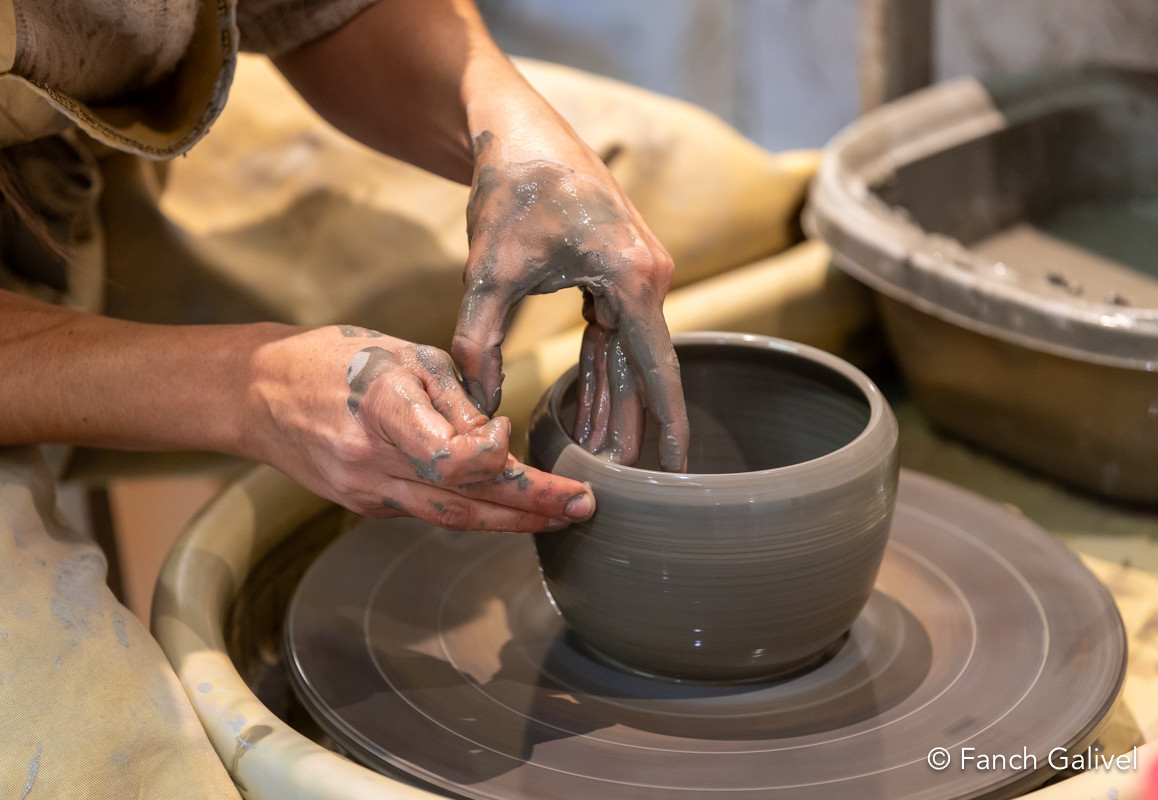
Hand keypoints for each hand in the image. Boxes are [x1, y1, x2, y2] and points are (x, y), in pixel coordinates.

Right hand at [248, 325, 594, 530]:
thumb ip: (455, 399)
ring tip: (560, 518)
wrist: (257, 394)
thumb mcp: (403, 355)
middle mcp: (371, 463)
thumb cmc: (334, 358)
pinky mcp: (363, 506)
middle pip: (463, 501)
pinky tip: (507, 507)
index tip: (509, 432)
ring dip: (511, 523)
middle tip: (583, 506)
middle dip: (531, 506)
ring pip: (450, 520)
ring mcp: (364, 492)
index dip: (493, 455)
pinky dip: (472, 511)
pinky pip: (427, 514)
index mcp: (382, 410)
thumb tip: (499, 442)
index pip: (451, 459)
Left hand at [453, 131, 688, 470]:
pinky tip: (590, 413)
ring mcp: (635, 275)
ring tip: (600, 458)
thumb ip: (481, 343)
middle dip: (631, 426)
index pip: (659, 368)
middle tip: (619, 481)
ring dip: (612, 403)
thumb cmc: (512, 192)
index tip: (678, 471)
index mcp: (633, 278)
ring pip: (626, 356)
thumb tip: (479, 407)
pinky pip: (611, 336)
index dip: (669, 424)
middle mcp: (648, 278)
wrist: (519, 132)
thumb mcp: (490, 272)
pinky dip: (599, 372)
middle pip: (645, 369)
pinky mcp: (615, 274)